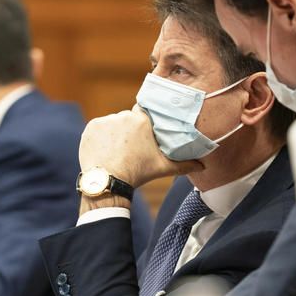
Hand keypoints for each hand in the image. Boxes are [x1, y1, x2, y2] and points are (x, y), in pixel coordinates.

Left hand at [78, 106, 201, 189]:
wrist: (108, 181)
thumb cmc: (138, 173)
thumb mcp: (163, 168)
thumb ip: (184, 165)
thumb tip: (203, 167)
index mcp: (143, 120)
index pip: (144, 115)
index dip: (142, 125)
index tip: (141, 134)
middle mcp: (124, 116)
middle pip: (127, 121)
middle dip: (128, 132)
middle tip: (129, 150)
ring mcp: (106, 120)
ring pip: (112, 125)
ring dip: (113, 135)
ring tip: (115, 153)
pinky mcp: (92, 127)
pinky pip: (97, 129)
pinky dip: (99, 138)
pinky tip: (104, 151)